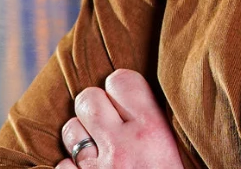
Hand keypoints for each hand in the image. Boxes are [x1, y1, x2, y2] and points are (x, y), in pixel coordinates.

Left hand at [57, 69, 183, 167]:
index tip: (126, 103)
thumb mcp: (178, 150)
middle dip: (95, 109)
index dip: (121, 89)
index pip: (122, 80)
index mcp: (153, 133)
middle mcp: (122, 148)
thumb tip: (140, 95)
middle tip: (110, 127)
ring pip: (70, 128)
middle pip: (88, 98)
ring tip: (100, 150)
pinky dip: (72, 167)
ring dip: (81, 136)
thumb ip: (160, 124)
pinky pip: (62, 163)